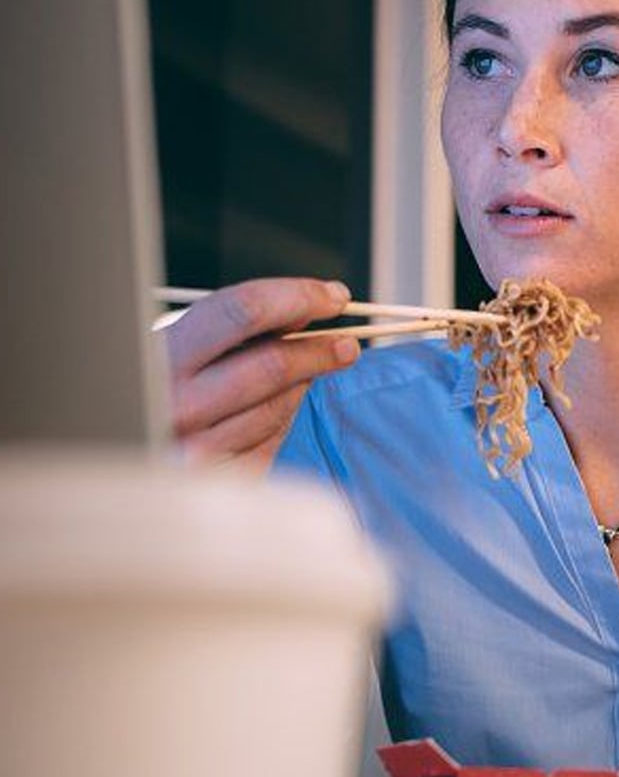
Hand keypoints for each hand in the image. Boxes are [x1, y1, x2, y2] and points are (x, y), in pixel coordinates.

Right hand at [166, 277, 359, 471]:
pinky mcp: (222, 480)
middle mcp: (178, 403)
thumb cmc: (157, 389)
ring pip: (280, 406)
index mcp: (163, 356)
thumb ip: (236, 328)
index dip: (298, 296)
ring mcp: (199, 447)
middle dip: (321, 348)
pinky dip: (283, 419)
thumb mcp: (179, 348)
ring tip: (305, 374)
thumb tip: (305, 311)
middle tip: (347, 344)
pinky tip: (277, 408)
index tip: (334, 296)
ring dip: (302, 385)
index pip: (244, 310)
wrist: (113, 460)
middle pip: (274, 363)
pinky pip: (272, 439)